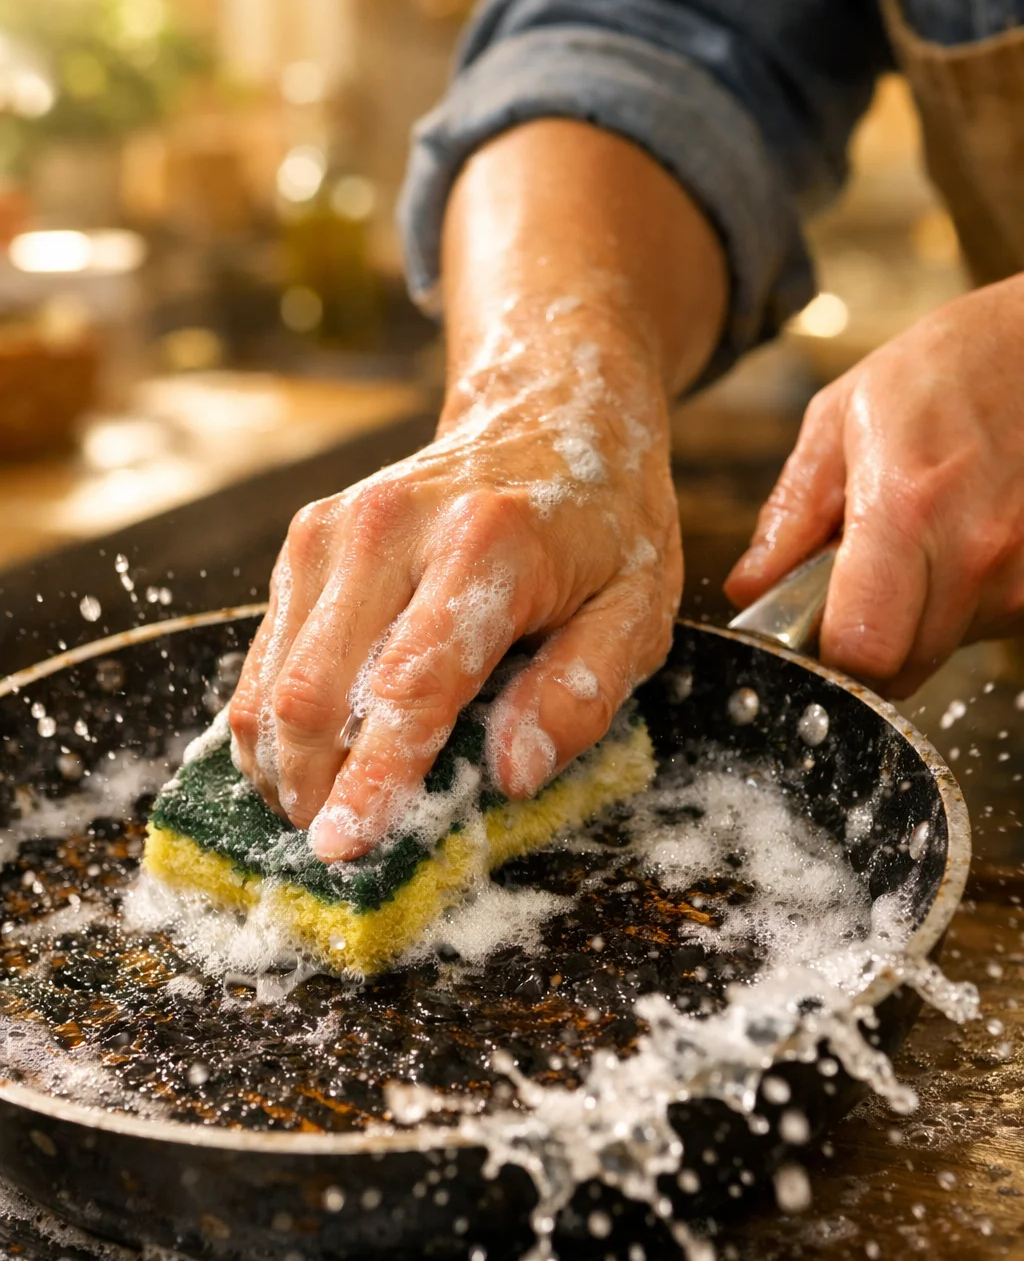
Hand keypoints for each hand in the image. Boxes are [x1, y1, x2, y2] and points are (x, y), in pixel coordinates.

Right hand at [229, 119, 726, 862]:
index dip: (374, 780)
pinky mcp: (307, 538)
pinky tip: (315, 754)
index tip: (345, 849)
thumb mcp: (637, 609)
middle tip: (342, 848)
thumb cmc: (602, 523)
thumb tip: (509, 775)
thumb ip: (579, 693)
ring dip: (286, 765)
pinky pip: (266, 654)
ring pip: (271, 682)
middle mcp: (392, 528)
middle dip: (314, 790)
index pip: (411, 688)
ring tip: (326, 808)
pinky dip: (278, 722)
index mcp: (488, 545)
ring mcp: (336, 528)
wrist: (546, 410)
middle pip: (313, 693)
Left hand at [726, 274, 1023, 697]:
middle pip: (901, 669)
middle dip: (869, 643)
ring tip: (919, 546)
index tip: (815, 633)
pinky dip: (964, 605)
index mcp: (905, 507)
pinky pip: (989, 628)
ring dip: (917, 621)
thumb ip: (790, 514)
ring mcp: (1022, 574)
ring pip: (943, 652)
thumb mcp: (841, 419)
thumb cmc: (946, 371)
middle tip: (861, 585)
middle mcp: (974, 550)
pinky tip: (959, 546)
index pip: (862, 650)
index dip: (829, 658)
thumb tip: (749, 588)